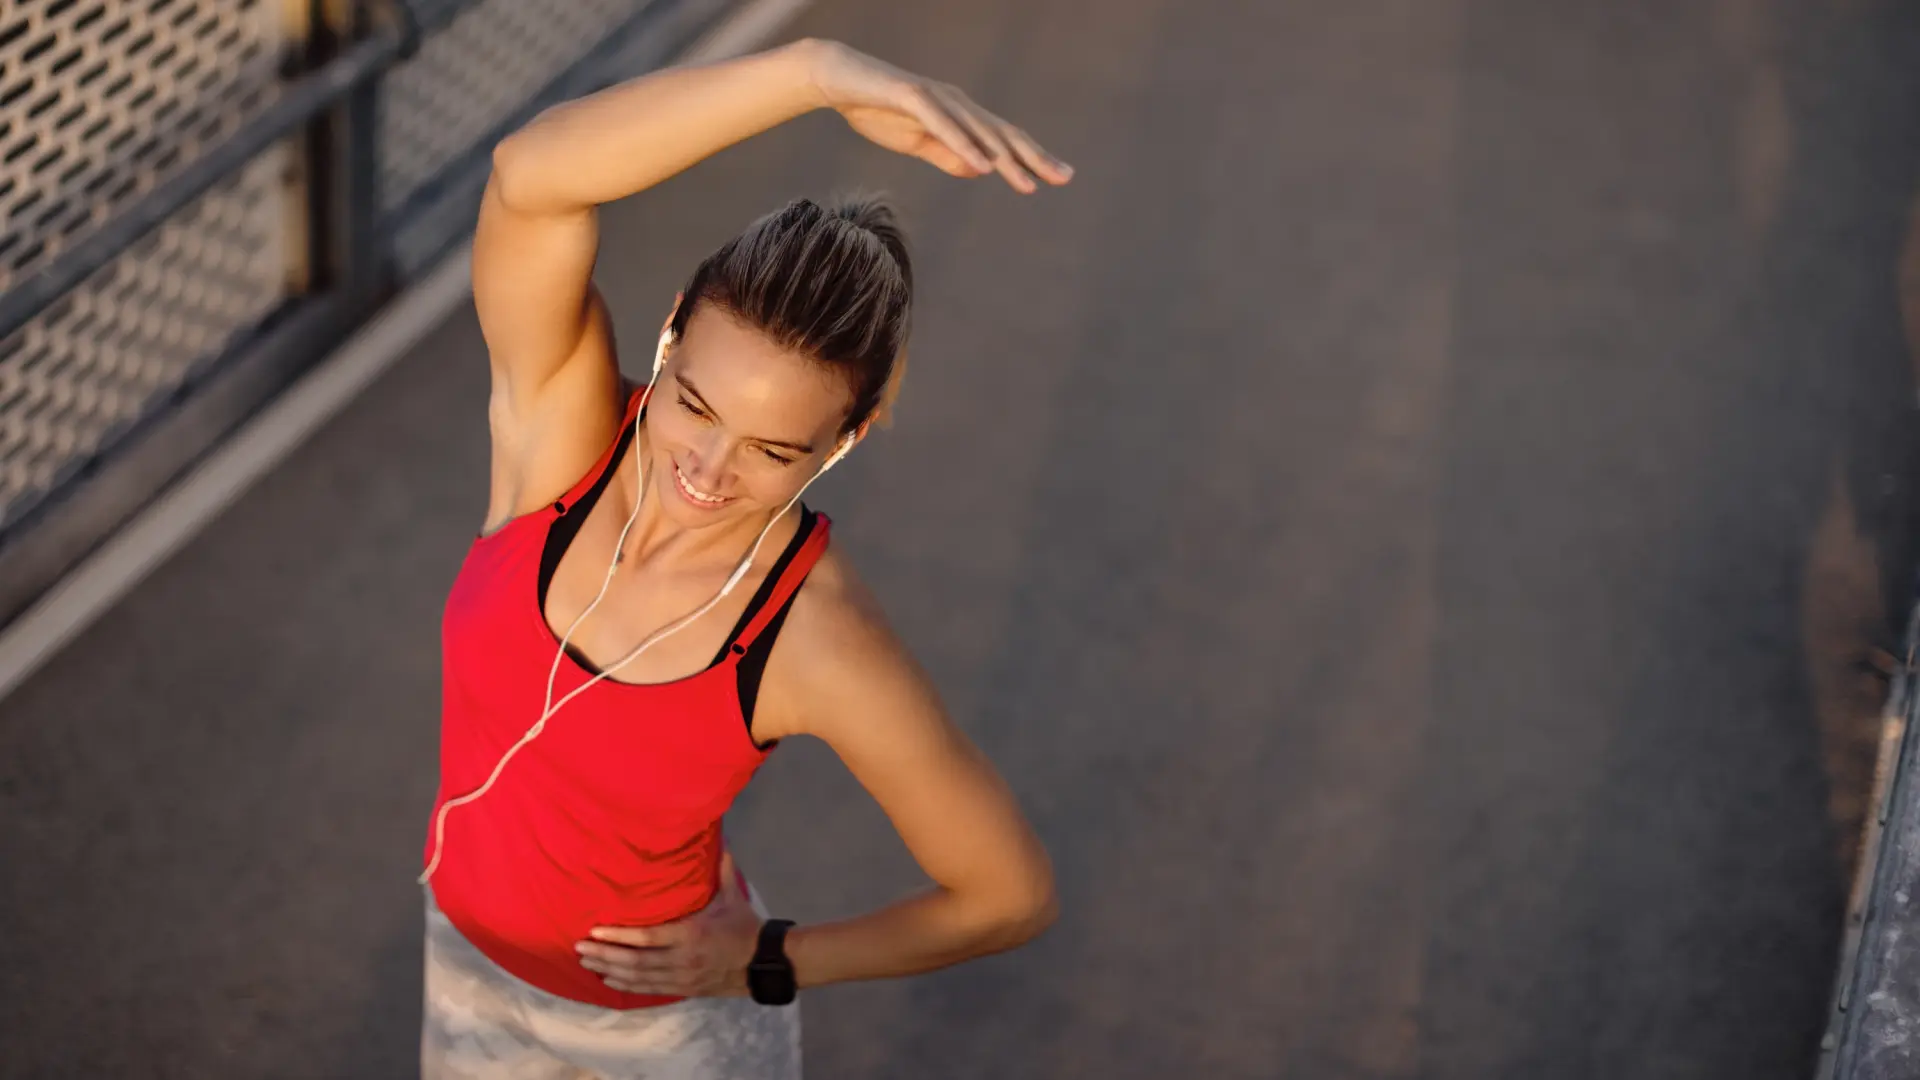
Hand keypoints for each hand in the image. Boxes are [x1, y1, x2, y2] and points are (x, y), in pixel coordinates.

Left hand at [575, 849, 762, 996]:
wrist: (762, 963)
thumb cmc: (743, 926)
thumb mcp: (733, 896)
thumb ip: (722, 869)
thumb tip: (720, 838)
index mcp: (690, 934)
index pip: (646, 938)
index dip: (618, 936)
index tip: (595, 930)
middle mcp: (681, 959)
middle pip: (635, 961)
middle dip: (605, 955)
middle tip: (580, 948)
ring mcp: (681, 977)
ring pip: (638, 978)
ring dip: (610, 971)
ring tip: (587, 963)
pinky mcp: (683, 988)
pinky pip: (649, 989)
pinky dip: (627, 985)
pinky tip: (609, 981)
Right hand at [800, 39, 1073, 193]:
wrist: (837, 79)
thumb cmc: (876, 109)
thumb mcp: (917, 141)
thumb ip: (947, 155)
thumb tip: (979, 170)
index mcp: (960, 115)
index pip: (1003, 139)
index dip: (1032, 157)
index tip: (1060, 176)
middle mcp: (956, 103)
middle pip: (1002, 134)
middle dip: (1034, 156)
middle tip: (1064, 177)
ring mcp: (937, 98)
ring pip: (979, 132)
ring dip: (1005, 159)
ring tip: (1029, 184)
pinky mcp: (913, 96)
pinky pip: (944, 125)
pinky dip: (965, 145)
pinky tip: (984, 166)